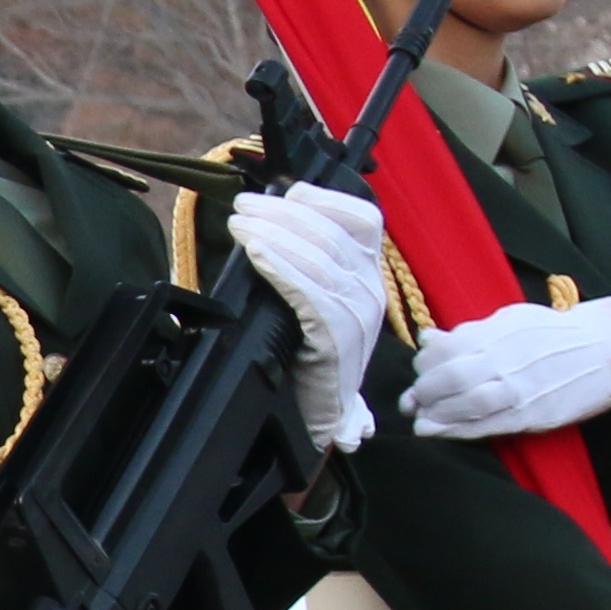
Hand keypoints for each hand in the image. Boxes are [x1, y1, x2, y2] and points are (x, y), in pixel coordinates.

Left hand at [223, 182, 387, 453]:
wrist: (320, 417)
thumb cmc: (306, 358)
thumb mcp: (311, 301)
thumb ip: (302, 265)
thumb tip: (267, 225)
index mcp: (368, 275)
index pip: (364, 220)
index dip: (326, 199)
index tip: (288, 192)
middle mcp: (370, 290)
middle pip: (330, 234)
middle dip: (282, 213)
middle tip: (244, 207)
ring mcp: (359, 314)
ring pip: (318, 258)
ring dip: (273, 234)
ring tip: (240, 224)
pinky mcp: (339, 338)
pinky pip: (311, 293)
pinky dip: (281, 268)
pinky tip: (257, 254)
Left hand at [402, 295, 610, 443]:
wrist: (608, 351)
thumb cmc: (555, 335)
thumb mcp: (513, 321)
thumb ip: (470, 333)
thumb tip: (429, 339)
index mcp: (500, 333)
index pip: (447, 349)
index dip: (425, 363)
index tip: (420, 370)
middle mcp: (507, 359)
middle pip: (452, 377)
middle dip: (424, 392)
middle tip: (412, 401)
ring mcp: (520, 389)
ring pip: (467, 404)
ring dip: (437, 415)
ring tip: (421, 421)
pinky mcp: (532, 415)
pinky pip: (488, 426)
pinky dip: (459, 430)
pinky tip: (439, 432)